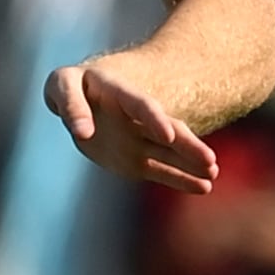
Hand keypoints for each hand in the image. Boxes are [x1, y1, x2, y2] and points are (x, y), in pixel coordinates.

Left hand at [49, 56, 219, 192]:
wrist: (77, 97)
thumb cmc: (68, 87)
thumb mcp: (62, 86)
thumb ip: (71, 107)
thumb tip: (84, 134)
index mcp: (120, 93)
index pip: (141, 105)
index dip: (155, 118)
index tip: (169, 134)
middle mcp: (136, 117)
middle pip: (166, 130)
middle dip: (186, 146)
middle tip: (209, 161)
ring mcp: (139, 138)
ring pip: (168, 151)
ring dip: (190, 162)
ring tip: (212, 173)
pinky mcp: (135, 159)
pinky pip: (160, 170)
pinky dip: (179, 179)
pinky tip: (203, 188)